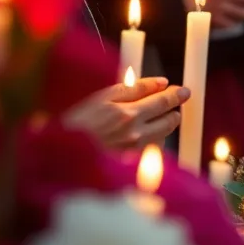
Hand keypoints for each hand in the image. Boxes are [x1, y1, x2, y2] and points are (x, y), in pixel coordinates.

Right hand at [63, 77, 190, 150]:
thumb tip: (158, 82)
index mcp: (124, 112)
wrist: (61, 156)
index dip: (171, 91)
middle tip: (182, 96)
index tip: (179, 88)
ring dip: (169, 121)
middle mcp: (132, 131)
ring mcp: (132, 149)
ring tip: (170, 114)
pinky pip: (151, 148)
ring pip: (163, 133)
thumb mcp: (99, 98)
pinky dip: (155, 138)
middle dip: (175, 105)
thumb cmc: (75, 124)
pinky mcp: (130, 162)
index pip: (158, 98)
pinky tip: (151, 132)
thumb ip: (130, 89)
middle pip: (166, 116)